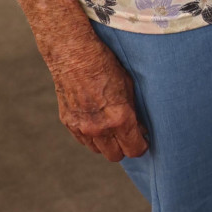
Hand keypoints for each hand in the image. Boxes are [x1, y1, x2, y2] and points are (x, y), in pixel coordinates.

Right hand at [47, 38, 147, 161]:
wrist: (75, 55)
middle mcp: (100, 128)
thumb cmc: (106, 66)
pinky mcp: (68, 123)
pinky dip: (91, 136)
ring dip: (107, 143)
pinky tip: (97, 122)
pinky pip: (83, 141)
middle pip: (116, 156)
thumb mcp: (129, 86)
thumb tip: (141, 128)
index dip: (141, 146)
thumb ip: (135, 111)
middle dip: (125, 148)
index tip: (144, 140)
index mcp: (119, 118)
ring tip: (112, 128)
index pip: (134, 150)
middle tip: (129, 135)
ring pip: (98, 150)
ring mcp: (82, 127)